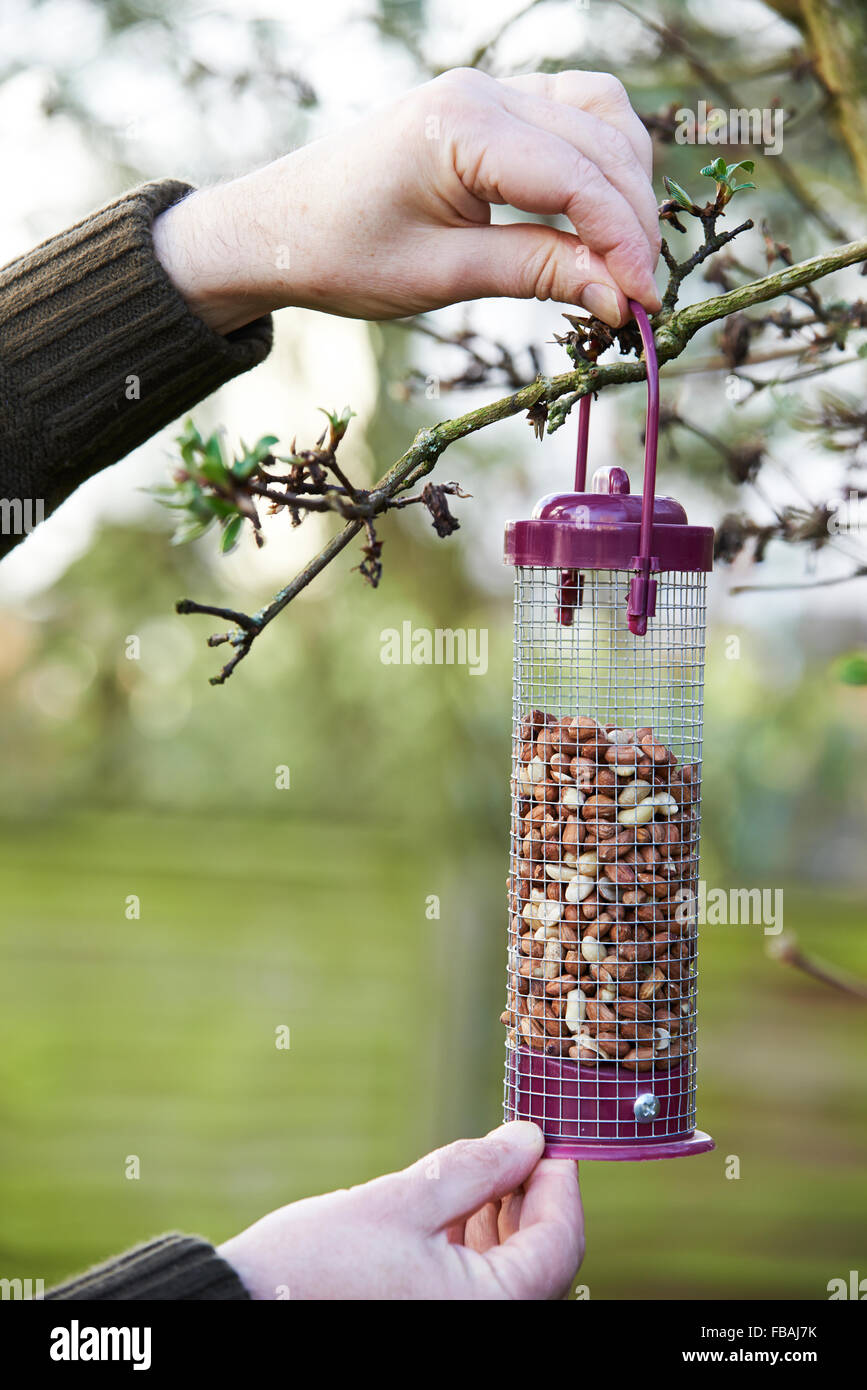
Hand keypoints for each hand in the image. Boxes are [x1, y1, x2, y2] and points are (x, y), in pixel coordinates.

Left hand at [153, 67, 659, 334]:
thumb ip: (533, 273)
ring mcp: (488, 90)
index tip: (646, 305)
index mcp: (460, 126)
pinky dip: (601, 163)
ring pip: (599, 116)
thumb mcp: (438, 276)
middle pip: (601, 142)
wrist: (277, 227)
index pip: (576, 178)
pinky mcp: (491, 107)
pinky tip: (601, 218)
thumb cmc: (342, 255)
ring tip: (626, 260)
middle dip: (633, 221)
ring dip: (626, 184)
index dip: (622, 243)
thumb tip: (619, 297)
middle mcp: (482, 91)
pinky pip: (573, 116)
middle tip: (642, 298)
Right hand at [217, 1121, 583, 1299]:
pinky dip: (475, 1247)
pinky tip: (457, 1206)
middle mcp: (482, 1330)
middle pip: (538, 1262)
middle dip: (530, 1198)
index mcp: (489, 1311)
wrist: (244, 1312)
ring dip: (504, 1220)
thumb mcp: (403, 1200)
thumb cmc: (317, 1264)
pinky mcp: (426, 1324)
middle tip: (515, 1142)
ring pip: (508, 1276)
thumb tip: (529, 1139)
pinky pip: (475, 1289)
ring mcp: (455, 1330)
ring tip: (483, 1168)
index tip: (550, 1134)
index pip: (558, 1243)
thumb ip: (474, 1169)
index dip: (560, 1182)